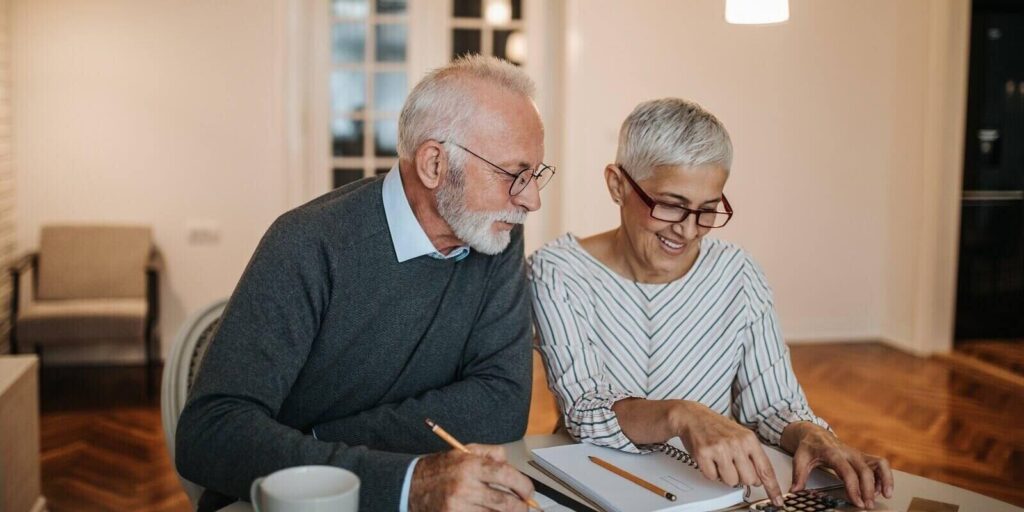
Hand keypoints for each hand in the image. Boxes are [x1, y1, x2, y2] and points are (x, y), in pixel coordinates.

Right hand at [409, 443, 534, 511]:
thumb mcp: (464, 451)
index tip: (529, 492)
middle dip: (521, 508)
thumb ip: (490, 453)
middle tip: (525, 507)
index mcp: (470, 465)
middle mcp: (465, 486)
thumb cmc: (440, 469)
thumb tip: (510, 463)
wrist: (410, 486)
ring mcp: (458, 506)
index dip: (523, 485)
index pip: (506, 475)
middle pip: (505, 503)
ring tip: (509, 511)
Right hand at [672, 401, 785, 506]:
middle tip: (733, 467)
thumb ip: (752, 456)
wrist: (693, 416)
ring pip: (731, 481)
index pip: (765, 469)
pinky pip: (712, 477)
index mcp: (749, 439)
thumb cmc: (716, 427)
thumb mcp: (741, 436)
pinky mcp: (704, 453)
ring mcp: (720, 448)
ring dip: (725, 476)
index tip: (777, 499)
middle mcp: (736, 443)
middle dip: (741, 478)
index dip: (772, 488)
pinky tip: (710, 460)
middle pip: (749, 480)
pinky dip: (711, 472)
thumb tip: (760, 479)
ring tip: (720, 461)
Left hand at [786, 424, 893, 508]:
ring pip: (879, 463)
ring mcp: (857, 454)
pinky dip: (885, 476)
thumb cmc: (809, 447)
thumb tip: (795, 490)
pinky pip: (879, 464)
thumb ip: (798, 475)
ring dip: (885, 479)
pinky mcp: (863, 456)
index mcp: (833, 453)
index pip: (847, 471)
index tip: (857, 501)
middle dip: (869, 489)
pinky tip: (882, 489)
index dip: (853, 487)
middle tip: (868, 505)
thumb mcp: (799, 459)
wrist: (815, 434)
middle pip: (865, 470)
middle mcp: (848, 452)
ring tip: (885, 495)